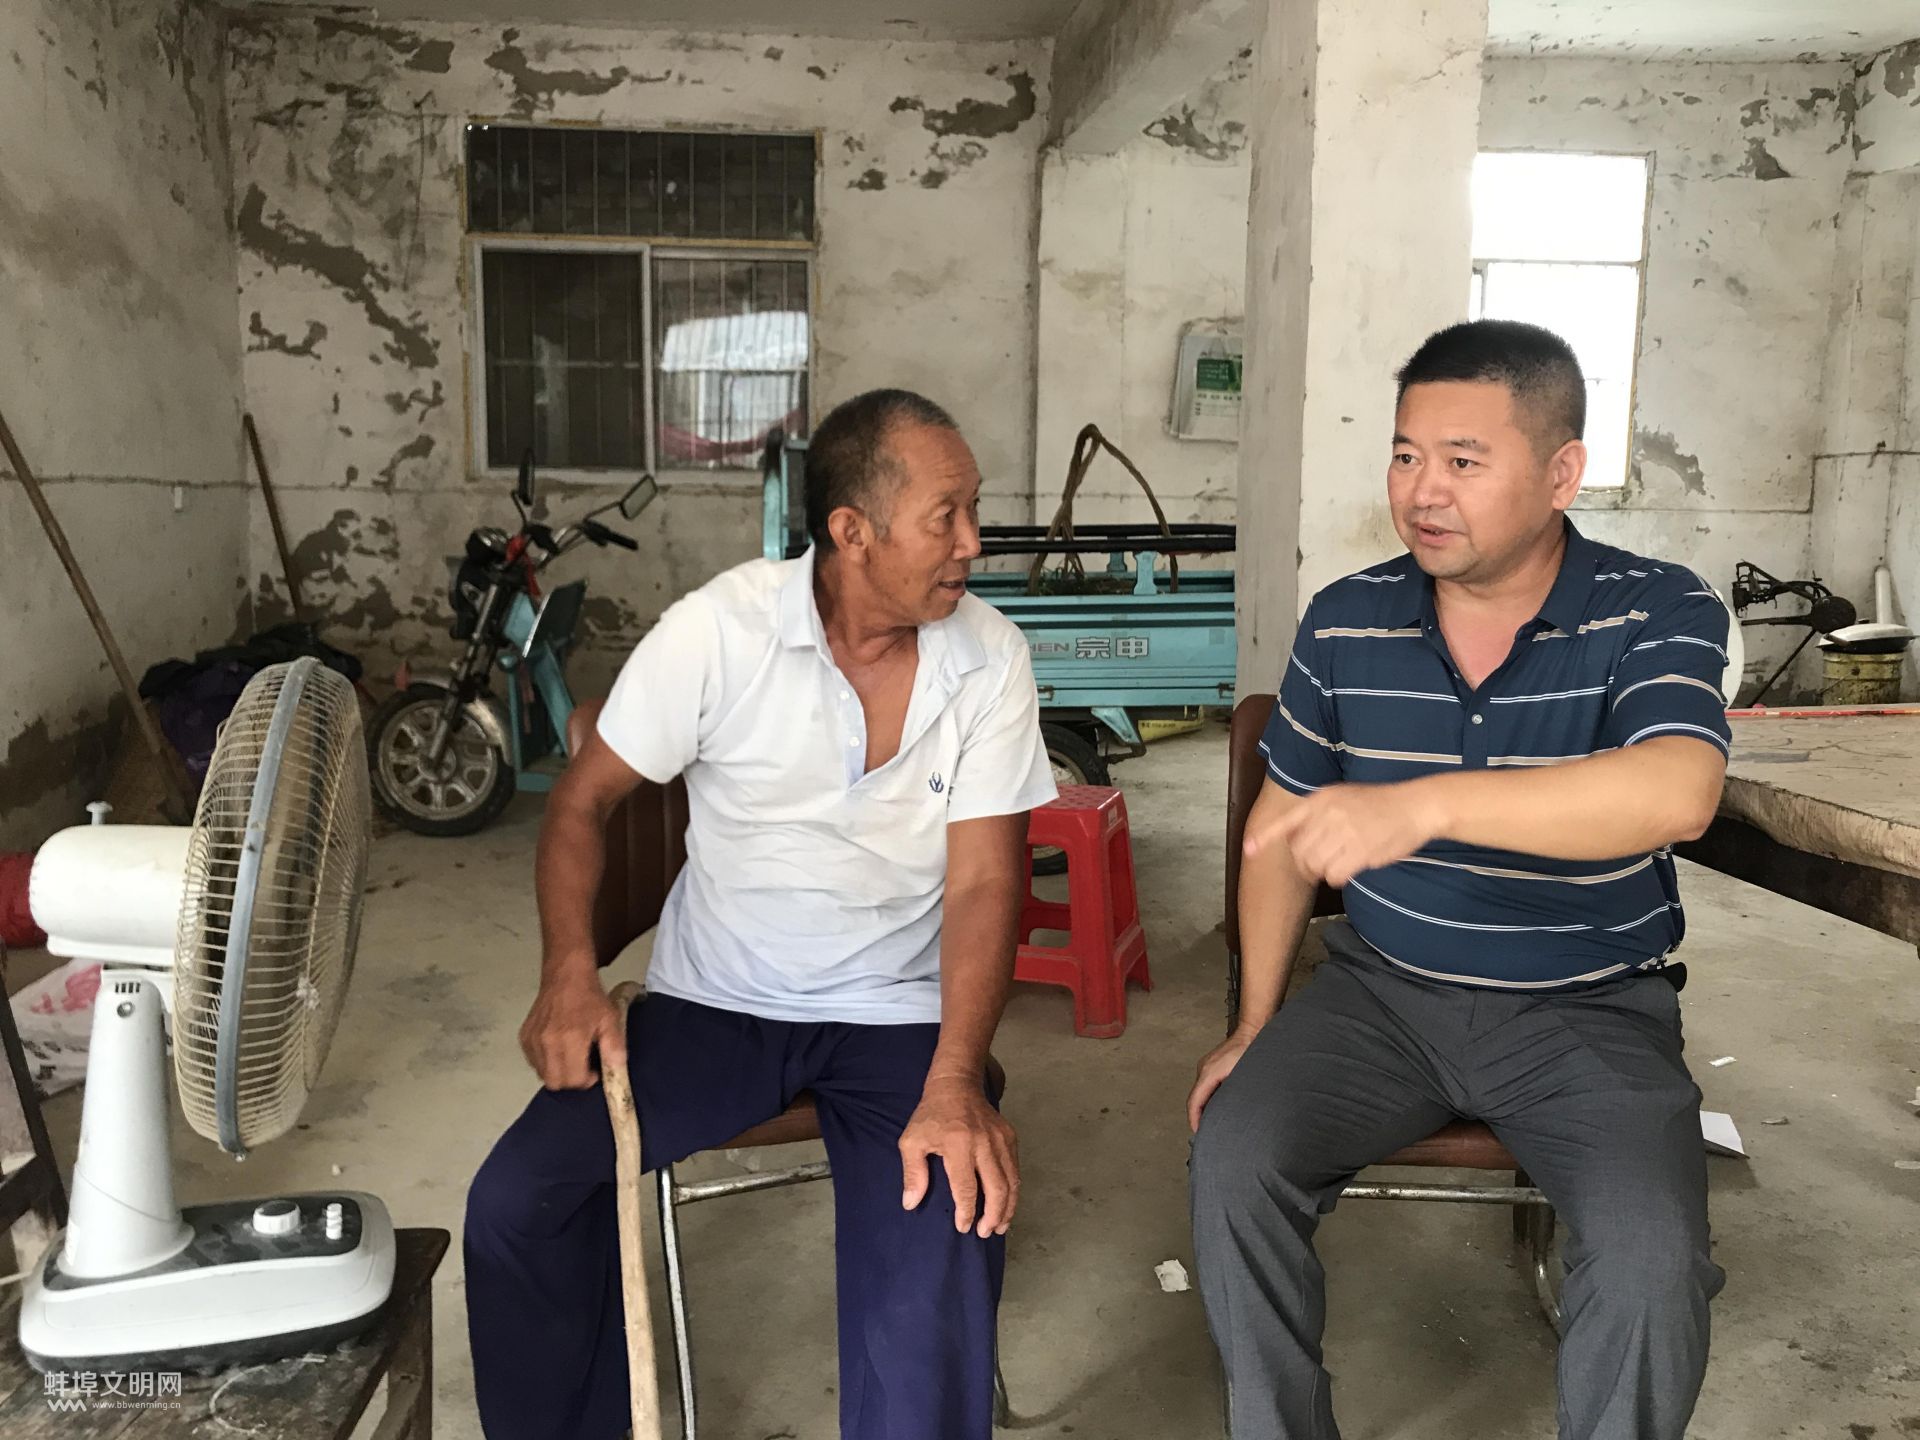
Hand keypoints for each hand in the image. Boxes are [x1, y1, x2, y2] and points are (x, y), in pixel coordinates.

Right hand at [518, 971, 626, 1089]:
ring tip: (571, 1054)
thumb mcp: (611, 1020)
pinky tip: (558, 1048)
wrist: (566, 975)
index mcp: (570, 1039)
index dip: (586, 1081)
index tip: (594, 1071)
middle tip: (583, 1066)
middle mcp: (547, 1042)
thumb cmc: (590, 997)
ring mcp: (532, 1040)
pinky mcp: (524, 1037)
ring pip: (542, 1074)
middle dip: (571, 1080)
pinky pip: (533, 1062)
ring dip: (558, 1072)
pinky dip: (545, 1062)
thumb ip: (615, 1049)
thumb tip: (617, 1074)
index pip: (573, 1080)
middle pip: (554, 1083)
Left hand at [899, 1075, 1019, 1237]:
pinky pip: (1016, 1169)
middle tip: (984, 1232)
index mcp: (958, 1144)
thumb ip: (912, 1173)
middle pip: (997, 1188)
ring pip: (1012, 1181)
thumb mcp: (911, 1141)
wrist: (956, 1085)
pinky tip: (1007, 1205)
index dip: (967, 1211)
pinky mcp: (1010, 1137)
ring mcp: (1000, 1139)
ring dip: (1008, 1208)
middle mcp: (984, 1142)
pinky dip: (1014, 1190)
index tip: (963, 1227)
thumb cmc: (931, 1115)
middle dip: (993, 1216)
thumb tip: (911, 1204)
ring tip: (1000, 1226)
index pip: (967, 1187)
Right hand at [1188, 1028, 1256, 1131]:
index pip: (1195, 1101)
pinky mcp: (1212, 1064)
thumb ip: (1234, 1095)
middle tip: (1206, 1132)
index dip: (1194, 1119)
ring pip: (1200, 1091)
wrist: (1254, 1030)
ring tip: (1211, 1122)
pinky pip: (1206, 1084)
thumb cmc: (1252, 1051)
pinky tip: (1218, 1105)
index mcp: (1208, 1073)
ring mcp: (1206, 1065)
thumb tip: (1230, 1114)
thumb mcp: (1245, 1077)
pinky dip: (1208, 1097)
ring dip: (1203, 1106)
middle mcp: (1204, 1068)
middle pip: (1195, 1097)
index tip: (1198, 1133)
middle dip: (1198, 1116)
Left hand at [1248, 780, 1444, 887]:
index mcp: (1322, 798)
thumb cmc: (1379, 804)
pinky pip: (1335, 875)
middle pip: (1300, 851)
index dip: (1266, 836)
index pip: (1287, 820)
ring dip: (1325, 870)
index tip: (1249, 849)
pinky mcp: (1360, 850)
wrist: (1415, 806)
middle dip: (1306, 863)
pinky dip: (1338, 878)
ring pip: (1316, 865)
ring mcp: (1344, 831)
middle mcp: (1329, 813)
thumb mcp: (1344, 797)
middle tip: (1321, 864)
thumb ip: (1318, 813)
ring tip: (1341, 862)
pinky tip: (1349, 870)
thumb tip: (1293, 836)